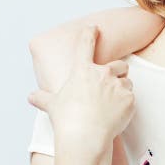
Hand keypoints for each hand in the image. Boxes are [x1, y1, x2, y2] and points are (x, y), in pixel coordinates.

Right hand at [28, 26, 133, 149]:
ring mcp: (118, 86)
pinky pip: (132, 98)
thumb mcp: (52, 106)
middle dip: (118, 71)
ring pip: (127, 82)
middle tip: (111, 84)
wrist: (85, 136)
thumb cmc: (67, 119)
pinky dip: (126, 104)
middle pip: (119, 65)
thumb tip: (32, 97)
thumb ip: (43, 98)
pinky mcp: (130, 99)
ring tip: (112, 103)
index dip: (90, 34)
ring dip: (123, 89)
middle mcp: (103, 74)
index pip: (86, 45)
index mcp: (82, 71)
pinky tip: (117, 114)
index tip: (94, 28)